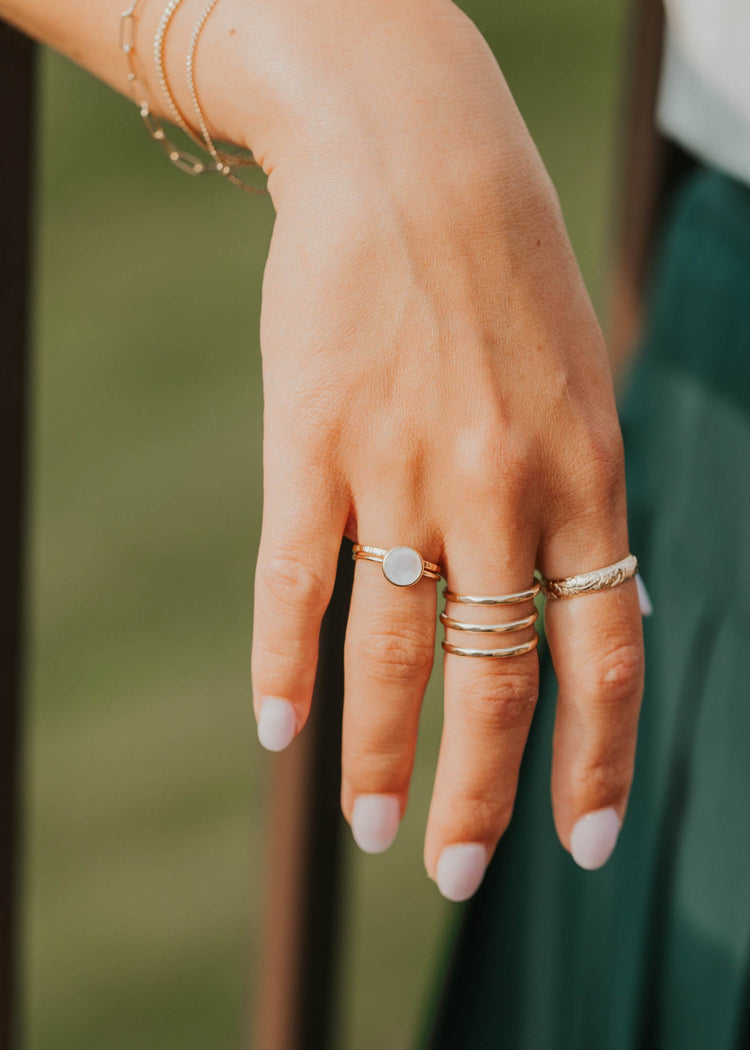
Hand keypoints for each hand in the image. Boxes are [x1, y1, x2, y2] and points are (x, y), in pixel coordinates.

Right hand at [239, 0, 643, 898]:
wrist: (415, 160)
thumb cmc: (508, 274)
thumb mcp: (584, 387)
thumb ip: (579, 503)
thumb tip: (594, 605)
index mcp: (583, 479)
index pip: (604, 658)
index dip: (596, 763)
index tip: (583, 843)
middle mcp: (498, 493)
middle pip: (497, 682)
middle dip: (483, 795)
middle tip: (456, 876)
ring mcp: (401, 472)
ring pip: (395, 652)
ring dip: (382, 756)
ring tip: (376, 831)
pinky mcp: (311, 445)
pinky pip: (294, 582)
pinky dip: (284, 664)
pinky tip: (277, 731)